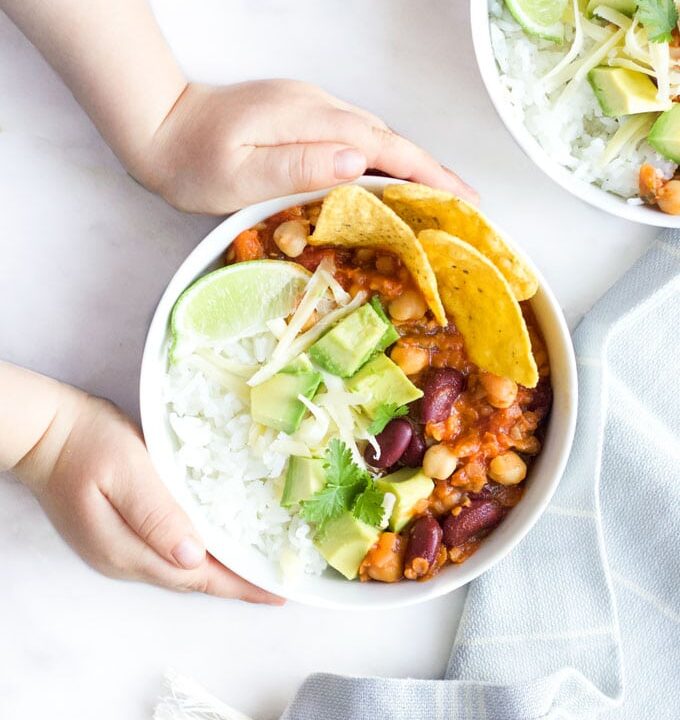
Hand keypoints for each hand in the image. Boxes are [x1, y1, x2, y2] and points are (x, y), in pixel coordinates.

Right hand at [19, 389, 281, 603]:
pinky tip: (214, 543)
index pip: (196, 577)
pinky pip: (166, 554)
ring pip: (179, 570)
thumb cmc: (87, 443)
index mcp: (129, 548)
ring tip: (253, 567)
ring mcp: (118, 550)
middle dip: (234, 584)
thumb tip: (194, 556)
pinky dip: (197, 555)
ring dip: (217, 571)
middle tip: (273, 581)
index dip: (239, 587)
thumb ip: (157, 515)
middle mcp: (124, 560)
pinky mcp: (117, 535)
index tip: (275, 593)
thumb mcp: (127, 470)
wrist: (46, 434)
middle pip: (191, 580)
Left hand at [139, 80, 477, 213]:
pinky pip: (355, 138)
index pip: (383, 148)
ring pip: (375, 137)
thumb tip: (357, 163)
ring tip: (439, 200)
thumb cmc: (193, 161)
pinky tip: (390, 181)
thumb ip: (296, 166)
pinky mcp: (302, 115)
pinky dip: (382, 160)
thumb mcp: (238, 174)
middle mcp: (317, 106)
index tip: (463, 198)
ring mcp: (310, 107)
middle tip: (465, 208)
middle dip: (431, 171)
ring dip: (410, 166)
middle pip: (389, 139)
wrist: (159, 126)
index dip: (427, 174)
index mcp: (308, 120)